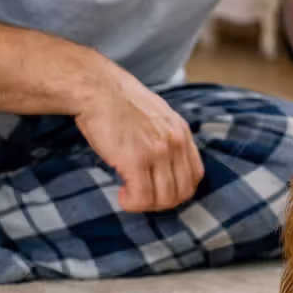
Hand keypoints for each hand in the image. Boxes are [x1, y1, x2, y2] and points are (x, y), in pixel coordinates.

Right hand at [75, 64, 204, 212]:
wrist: (97, 88)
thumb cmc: (118, 101)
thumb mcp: (156, 114)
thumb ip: (166, 136)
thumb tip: (163, 162)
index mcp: (181, 132)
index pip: (195, 174)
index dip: (178, 189)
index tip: (159, 189)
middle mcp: (175, 143)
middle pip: (183, 191)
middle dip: (162, 202)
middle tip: (142, 196)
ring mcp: (157, 152)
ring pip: (164, 199)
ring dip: (146, 204)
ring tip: (129, 193)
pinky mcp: (136, 161)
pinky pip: (143, 198)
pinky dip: (132, 203)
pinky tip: (122, 194)